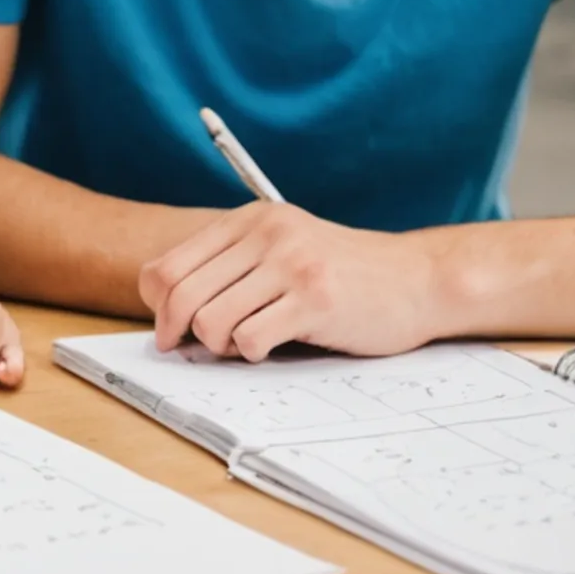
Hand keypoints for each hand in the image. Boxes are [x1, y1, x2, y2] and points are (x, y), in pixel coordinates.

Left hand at [138, 203, 447, 361]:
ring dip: (220, 345)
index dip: (157, 307)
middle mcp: (266, 234)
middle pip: (181, 294)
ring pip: (211, 320)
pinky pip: (250, 339)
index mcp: (249, 220)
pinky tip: (272, 345)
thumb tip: (166, 311)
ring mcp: (291, 264)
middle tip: (194, 350)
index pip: (168, 266)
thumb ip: (231, 266)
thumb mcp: (282, 249)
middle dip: (179, 332)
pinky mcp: (315, 299)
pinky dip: (252, 353)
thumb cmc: (343, 274)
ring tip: (245, 342)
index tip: (168, 332)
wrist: (417, 279)